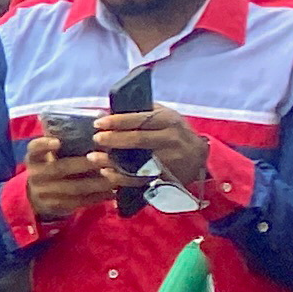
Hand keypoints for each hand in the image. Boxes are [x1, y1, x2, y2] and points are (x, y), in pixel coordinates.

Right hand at [21, 129, 123, 224]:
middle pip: (59, 168)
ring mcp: (44, 193)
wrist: (37, 196)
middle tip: (106, 158)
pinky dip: (97, 197)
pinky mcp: (55, 207)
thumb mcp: (51, 154)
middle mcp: (36, 175)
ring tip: (115, 177)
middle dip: (84, 164)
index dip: (45, 145)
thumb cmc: (52, 166)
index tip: (58, 142)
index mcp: (34, 157)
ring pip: (73, 188)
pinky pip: (79, 202)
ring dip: (96, 183)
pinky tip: (112, 192)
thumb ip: (66, 142)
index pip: (35, 148)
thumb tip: (98, 122)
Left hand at [93, 104, 216, 196]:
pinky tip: (107, 173)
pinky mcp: (165, 177)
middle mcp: (170, 139)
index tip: (98, 123)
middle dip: (114, 139)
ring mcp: (169, 160)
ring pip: (138, 162)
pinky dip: (121, 178)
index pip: (141, 119)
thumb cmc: (174, 131)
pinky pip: (140, 180)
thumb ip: (138, 112)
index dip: (118, 121)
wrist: (198, 156)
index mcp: (168, 120)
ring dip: (113, 162)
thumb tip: (105, 112)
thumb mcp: (164, 115)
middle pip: (139, 140)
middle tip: (96, 139)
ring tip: (94, 158)